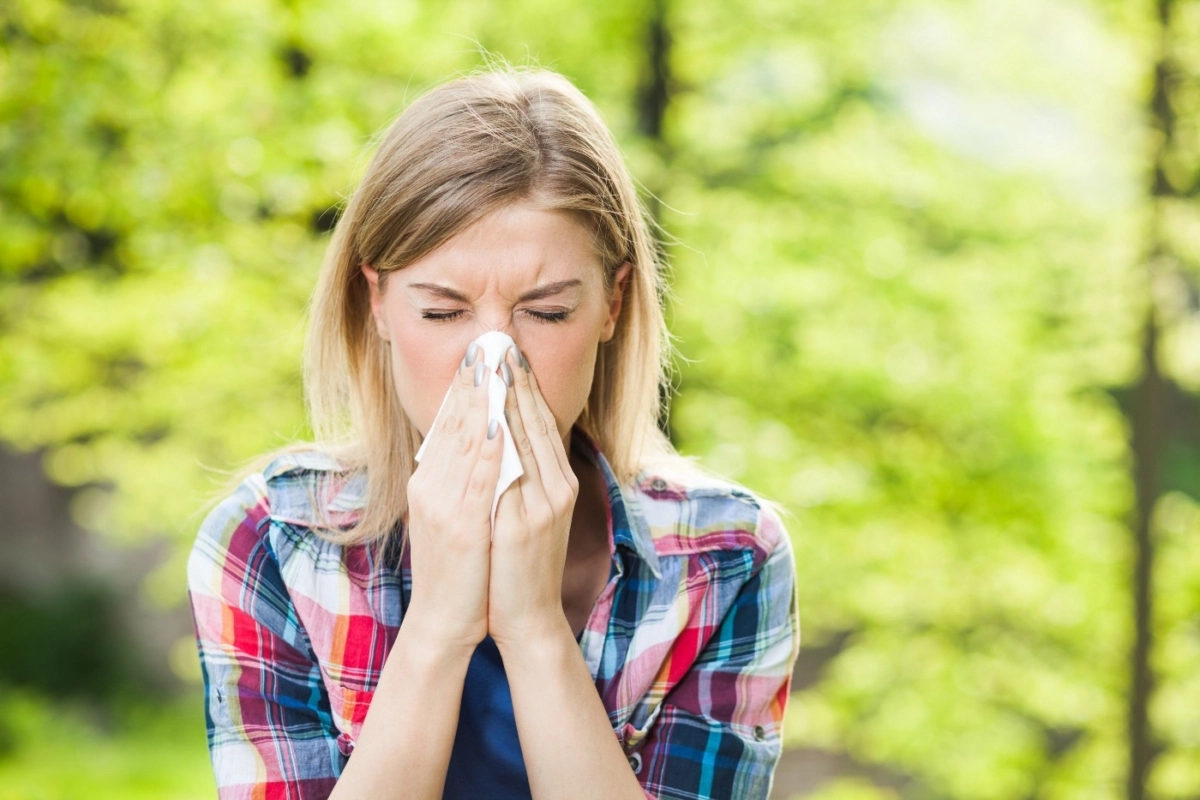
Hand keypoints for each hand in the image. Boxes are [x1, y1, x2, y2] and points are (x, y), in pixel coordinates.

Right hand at [403, 343, 502, 655]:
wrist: (445, 621)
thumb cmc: (459, 570)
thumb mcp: (454, 516)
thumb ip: (461, 480)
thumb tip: (478, 443)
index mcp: (429, 482)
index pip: (448, 423)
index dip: (464, 386)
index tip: (480, 352)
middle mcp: (430, 486)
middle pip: (453, 423)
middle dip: (473, 381)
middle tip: (487, 341)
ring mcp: (443, 505)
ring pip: (463, 441)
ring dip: (480, 400)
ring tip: (493, 365)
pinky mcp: (461, 526)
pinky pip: (476, 478)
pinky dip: (486, 446)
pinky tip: (496, 421)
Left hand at [487, 344, 579, 649]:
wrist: (526, 616)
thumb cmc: (517, 565)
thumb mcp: (524, 513)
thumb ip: (519, 475)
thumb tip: (501, 435)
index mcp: (558, 482)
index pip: (540, 422)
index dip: (524, 385)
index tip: (506, 352)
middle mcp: (557, 487)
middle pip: (536, 422)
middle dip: (516, 381)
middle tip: (499, 342)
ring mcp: (545, 504)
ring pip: (527, 440)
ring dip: (508, 399)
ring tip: (492, 365)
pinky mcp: (528, 523)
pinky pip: (515, 472)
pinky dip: (503, 441)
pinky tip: (489, 417)